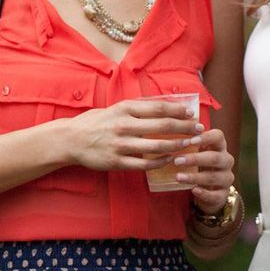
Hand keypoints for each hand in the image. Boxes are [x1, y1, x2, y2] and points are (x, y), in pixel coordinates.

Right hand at [63, 98, 201, 172]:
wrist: (71, 139)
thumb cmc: (97, 122)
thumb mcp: (116, 108)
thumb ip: (138, 109)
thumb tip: (165, 107)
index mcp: (125, 109)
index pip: (159, 108)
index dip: (178, 111)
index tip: (192, 114)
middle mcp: (124, 125)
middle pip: (162, 127)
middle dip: (184, 129)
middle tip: (198, 130)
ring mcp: (121, 145)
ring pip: (156, 146)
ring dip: (177, 146)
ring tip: (190, 146)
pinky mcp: (117, 162)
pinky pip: (144, 164)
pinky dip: (160, 162)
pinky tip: (170, 159)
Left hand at [172, 127, 234, 212]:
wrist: (207, 188)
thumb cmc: (197, 164)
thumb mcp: (193, 151)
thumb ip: (186, 143)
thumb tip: (165, 131)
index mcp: (219, 146)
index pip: (218, 136)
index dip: (206, 137)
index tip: (191, 140)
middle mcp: (226, 161)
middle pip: (215, 158)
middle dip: (195, 159)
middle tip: (177, 160)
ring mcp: (226, 178)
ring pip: (214, 177)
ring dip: (195, 177)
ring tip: (178, 177)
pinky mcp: (223, 194)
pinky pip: (216, 195)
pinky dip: (204, 193)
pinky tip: (193, 190)